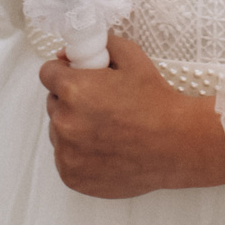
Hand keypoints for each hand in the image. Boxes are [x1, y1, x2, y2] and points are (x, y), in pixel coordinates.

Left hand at [40, 34, 224, 197]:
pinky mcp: (72, 177)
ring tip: (107, 130)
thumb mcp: (132, 58)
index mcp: (73, 89)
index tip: (78, 79)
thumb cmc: (156, 102)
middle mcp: (64, 122)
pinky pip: (65, 158)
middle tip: (100, 106)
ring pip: (59, 132)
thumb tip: (68, 54)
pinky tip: (105, 150)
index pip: (47, 74)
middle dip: (70, 101)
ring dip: (74, 129)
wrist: (177, 145)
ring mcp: (67, 153)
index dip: (64, 73)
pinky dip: (80, 154)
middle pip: (53, 103)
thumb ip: (98, 47)